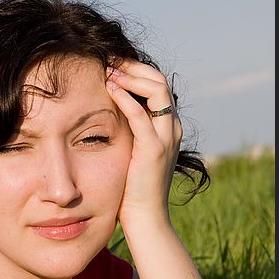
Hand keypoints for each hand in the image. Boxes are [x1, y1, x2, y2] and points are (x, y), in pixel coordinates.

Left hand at [106, 60, 182, 226]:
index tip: (111, 65)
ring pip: (156, 89)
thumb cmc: (133, 190)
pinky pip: (141, 114)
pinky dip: (126, 97)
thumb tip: (108, 116)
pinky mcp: (154, 149)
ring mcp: (165, 138)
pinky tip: (109, 89)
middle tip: (107, 60)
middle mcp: (171, 128)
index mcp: (167, 128)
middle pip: (159, 80)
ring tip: (108, 70)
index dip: (135, 71)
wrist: (145, 218)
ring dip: (130, 75)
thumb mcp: (132, 153)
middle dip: (132, 66)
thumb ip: (129, 133)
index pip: (157, 86)